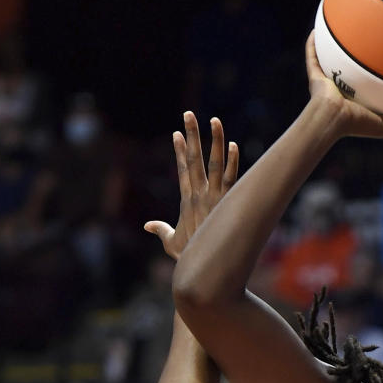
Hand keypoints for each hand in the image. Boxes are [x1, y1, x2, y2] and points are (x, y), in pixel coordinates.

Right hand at [145, 113, 238, 258]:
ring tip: (214, 120)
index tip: (177, 133)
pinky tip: (235, 146)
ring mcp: (214, 197)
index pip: (183, 169)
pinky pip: (231, 179)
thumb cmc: (190, 257)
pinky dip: (233, 163)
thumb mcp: (171, 243)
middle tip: (188, 114)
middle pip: (195, 159)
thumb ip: (161, 231)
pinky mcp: (228, 202)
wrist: (206, 268)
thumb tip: (147, 226)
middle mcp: (200, 194)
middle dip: (191, 135)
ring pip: (214, 163)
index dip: (180, 151)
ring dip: (215, 140)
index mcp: (187, 200)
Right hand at [305, 34, 382, 138]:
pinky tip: (316, 28)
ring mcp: (327, 83)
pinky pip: (312, 56)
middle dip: (357, 53)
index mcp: (358, 100)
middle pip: (350, 67)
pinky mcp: (314, 78)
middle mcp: (342, 90)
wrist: (332, 121)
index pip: (369, 84)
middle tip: (368, 36)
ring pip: (330, 59)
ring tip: (341, 26)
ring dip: (333, 45)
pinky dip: (312, 44)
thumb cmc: (358, 125)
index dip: (378, 72)